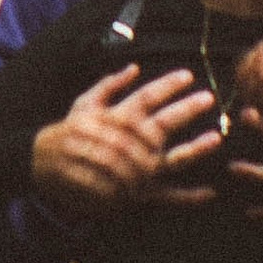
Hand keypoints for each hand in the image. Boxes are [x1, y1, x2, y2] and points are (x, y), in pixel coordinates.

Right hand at [31, 66, 221, 218]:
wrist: (45, 167)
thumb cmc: (68, 132)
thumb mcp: (85, 101)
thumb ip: (111, 84)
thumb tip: (135, 66)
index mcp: (118, 118)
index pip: (148, 97)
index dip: (169, 85)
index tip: (188, 76)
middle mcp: (130, 143)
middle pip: (165, 123)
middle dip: (187, 109)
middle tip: (208, 98)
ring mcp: (136, 170)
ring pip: (172, 158)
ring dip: (197, 148)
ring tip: (217, 139)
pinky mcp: (136, 193)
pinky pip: (167, 196)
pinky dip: (190, 196)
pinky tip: (210, 192)